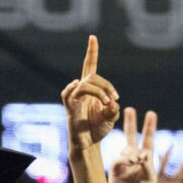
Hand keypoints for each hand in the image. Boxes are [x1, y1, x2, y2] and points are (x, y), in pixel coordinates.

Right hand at [62, 35, 119, 151]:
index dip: (92, 52)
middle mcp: (82, 91)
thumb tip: (111, 102)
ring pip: (85, 83)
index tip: (93, 37)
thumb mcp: (111, 117)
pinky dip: (72, 88)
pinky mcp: (70, 108)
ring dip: (99, 91)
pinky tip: (76, 84)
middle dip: (106, 85)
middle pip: (92, 75)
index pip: (91, 67)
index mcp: (91, 89)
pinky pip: (68, 94)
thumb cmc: (97, 129)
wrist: (88, 144)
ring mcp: (75, 99)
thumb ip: (113, 108)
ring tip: (106, 103)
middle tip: (113, 99)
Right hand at [111, 107, 157, 182]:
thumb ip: (147, 164)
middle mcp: (133, 158)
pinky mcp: (115, 169)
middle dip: (131, 123)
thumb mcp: (151, 178)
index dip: (149, 127)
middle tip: (129, 109)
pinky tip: (131, 162)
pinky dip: (126, 159)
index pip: (147, 139)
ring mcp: (123, 163)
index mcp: (145, 159)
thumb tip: (141, 153)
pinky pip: (119, 158)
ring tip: (137, 162)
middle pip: (131, 136)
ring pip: (127, 149)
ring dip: (133, 153)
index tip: (151, 114)